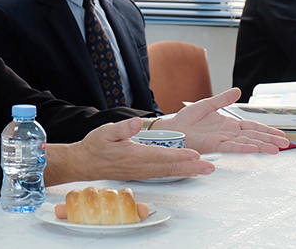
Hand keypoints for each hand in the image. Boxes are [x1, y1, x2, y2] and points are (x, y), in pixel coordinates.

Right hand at [45, 117, 214, 185]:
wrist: (85, 163)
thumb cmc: (95, 146)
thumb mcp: (105, 132)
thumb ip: (122, 128)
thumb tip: (135, 123)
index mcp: (134, 155)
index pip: (161, 155)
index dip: (179, 155)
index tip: (195, 155)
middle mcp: (141, 166)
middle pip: (170, 167)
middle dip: (192, 167)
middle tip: (210, 167)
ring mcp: (143, 171)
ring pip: (169, 172)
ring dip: (188, 171)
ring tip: (206, 170)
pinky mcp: (143, 173)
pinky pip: (164, 173)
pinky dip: (179, 172)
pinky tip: (189, 171)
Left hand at [155, 88, 289, 153]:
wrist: (173, 127)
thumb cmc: (187, 119)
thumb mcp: (208, 104)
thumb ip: (223, 98)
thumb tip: (237, 90)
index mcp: (229, 124)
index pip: (252, 127)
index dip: (266, 131)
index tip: (280, 135)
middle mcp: (228, 133)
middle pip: (254, 136)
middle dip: (270, 140)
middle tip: (285, 145)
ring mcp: (223, 139)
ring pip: (247, 142)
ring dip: (262, 145)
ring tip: (276, 149)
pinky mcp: (214, 144)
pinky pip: (232, 146)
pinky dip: (243, 147)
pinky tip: (254, 148)